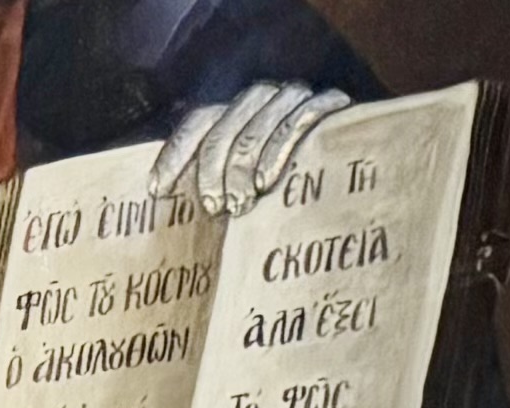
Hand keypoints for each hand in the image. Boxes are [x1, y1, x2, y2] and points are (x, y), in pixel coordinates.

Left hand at [153, 82, 342, 217]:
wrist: (351, 163)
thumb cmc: (285, 182)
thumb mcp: (243, 183)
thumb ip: (213, 185)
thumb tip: (165, 206)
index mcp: (234, 112)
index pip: (198, 123)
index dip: (174, 155)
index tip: (158, 192)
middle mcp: (261, 97)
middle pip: (225, 129)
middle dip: (212, 172)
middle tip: (213, 208)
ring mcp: (294, 97)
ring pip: (258, 126)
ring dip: (243, 168)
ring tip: (239, 205)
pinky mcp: (327, 102)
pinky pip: (297, 121)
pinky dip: (278, 152)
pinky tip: (267, 183)